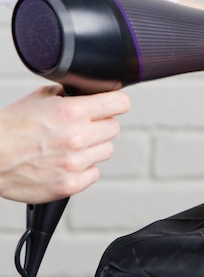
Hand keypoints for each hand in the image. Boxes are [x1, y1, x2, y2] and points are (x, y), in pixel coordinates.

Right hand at [0, 85, 129, 202]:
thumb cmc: (10, 128)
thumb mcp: (39, 98)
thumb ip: (69, 95)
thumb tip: (90, 92)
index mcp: (72, 112)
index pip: (120, 103)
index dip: (115, 102)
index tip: (112, 105)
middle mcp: (77, 137)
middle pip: (113, 127)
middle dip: (99, 125)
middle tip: (80, 127)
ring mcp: (75, 163)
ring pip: (106, 150)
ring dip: (92, 147)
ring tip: (68, 146)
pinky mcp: (71, 184)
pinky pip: (94, 172)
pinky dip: (83, 168)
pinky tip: (64, 162)